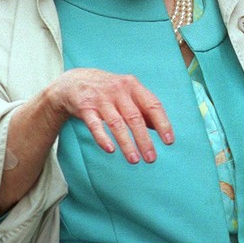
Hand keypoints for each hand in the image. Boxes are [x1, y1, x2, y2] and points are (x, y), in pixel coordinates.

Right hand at [43, 68, 173, 163]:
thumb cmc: (109, 91)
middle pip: (135, 118)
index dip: (162, 123)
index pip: (153, 105)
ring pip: (116, 124)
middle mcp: (119, 90)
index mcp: (133, 86)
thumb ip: (144, 108)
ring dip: (126, 144)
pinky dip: (103, 138)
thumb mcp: (128, 93)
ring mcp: (101, 99)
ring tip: (135, 160)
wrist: (74, 81)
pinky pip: (95, 125)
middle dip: (144, 140)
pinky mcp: (85, 108)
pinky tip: (111, 150)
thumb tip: (161, 129)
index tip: (169, 141)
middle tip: (151, 159)